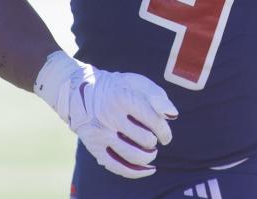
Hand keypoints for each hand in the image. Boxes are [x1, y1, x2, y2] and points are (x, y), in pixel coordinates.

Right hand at [35, 51, 177, 178]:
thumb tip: (173, 115)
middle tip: (155, 140)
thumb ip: (158, 97)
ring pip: (132, 155)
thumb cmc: (119, 88)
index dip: (165, 132)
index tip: (166, 136)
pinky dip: (134, 172)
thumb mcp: (138, 83)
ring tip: (151, 153)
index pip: (153, 121)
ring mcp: (101, 133)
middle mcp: (110, 116)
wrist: (83, 91)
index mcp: (124, 98)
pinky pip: (116, 166)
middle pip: (145, 139)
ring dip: (147, 157)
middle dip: (155, 142)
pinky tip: (147, 169)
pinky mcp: (94, 146)